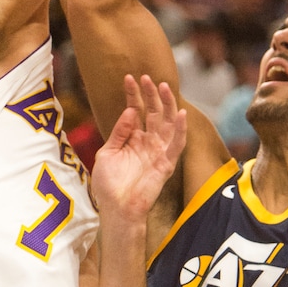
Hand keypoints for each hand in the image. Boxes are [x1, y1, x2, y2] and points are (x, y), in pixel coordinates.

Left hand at [90, 74, 186, 219]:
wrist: (116, 209)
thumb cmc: (109, 185)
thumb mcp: (107, 153)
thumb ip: (119, 132)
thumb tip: (130, 111)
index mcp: (133, 139)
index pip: (136, 111)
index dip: (133, 95)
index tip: (129, 78)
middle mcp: (148, 142)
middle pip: (153, 112)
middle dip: (150, 94)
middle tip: (146, 77)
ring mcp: (159, 151)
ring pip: (167, 123)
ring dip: (167, 104)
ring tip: (163, 86)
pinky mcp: (167, 163)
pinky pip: (177, 143)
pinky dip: (180, 129)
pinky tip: (180, 113)